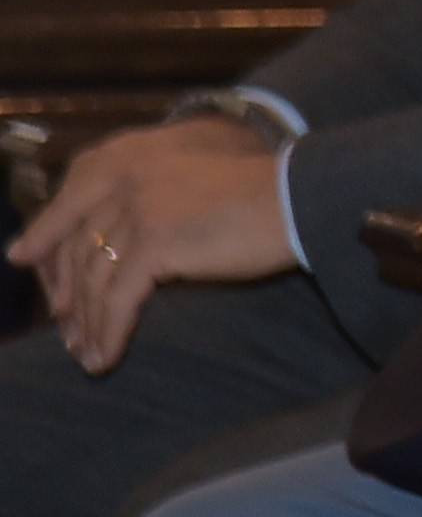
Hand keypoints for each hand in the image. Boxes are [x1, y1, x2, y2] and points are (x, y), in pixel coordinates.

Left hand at [7, 119, 297, 371]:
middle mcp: (123, 178)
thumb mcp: (187, 184)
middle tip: (66, 331)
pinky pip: (119, 299)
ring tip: (87, 356)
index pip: (68, 204)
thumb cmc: (257, 194)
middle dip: (67, 295)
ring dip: (87, 325)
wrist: (298, 198)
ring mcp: (137, 209)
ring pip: (94, 279)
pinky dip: (110, 333)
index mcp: (127, 158)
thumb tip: (110, 245)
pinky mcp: (156, 243)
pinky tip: (107, 357)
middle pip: (76, 247)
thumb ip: (145, 198)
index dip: (45, 239)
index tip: (29, 266)